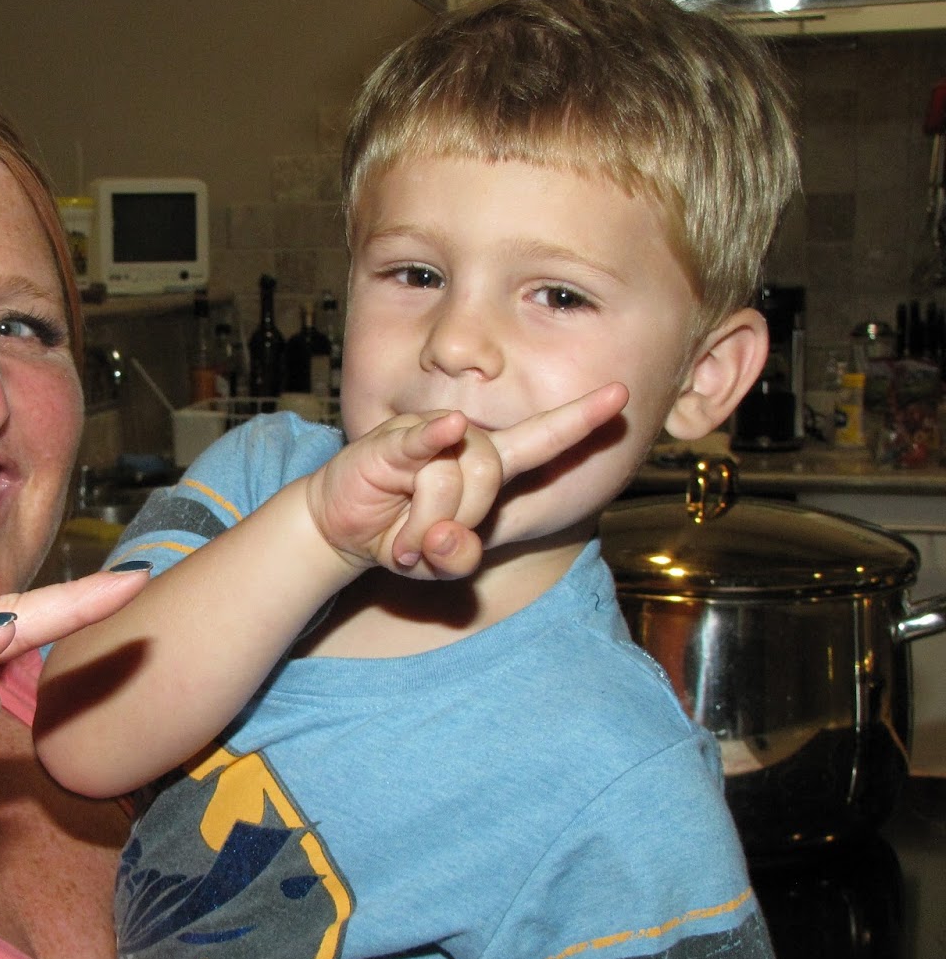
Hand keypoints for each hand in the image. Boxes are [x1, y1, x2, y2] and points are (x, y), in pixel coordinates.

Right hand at [305, 383, 628, 578]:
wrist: (339, 531)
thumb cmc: (397, 537)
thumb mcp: (437, 564)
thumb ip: (458, 559)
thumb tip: (447, 537)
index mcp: (488, 467)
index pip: (543, 440)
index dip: (579, 419)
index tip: (620, 394)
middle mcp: (464, 444)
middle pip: (492, 476)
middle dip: (460, 522)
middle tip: (424, 544)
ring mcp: (428, 438)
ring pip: (455, 478)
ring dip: (425, 524)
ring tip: (402, 539)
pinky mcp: (392, 443)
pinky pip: (426, 441)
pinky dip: (436, 438)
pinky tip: (448, 430)